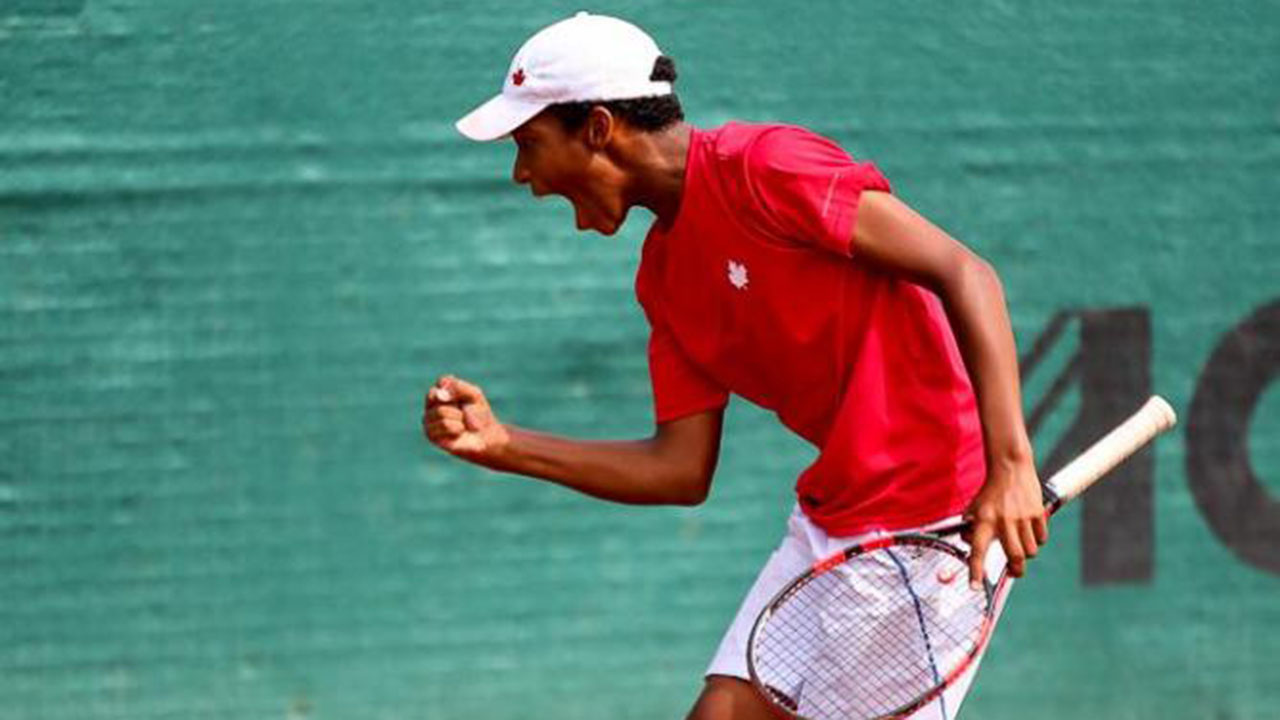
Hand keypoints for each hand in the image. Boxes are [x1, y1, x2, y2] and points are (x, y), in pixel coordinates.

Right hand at [422, 375, 510, 465]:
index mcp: (440, 392)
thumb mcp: (474, 394)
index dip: (455, 390)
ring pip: (440, 412)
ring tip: (461, 424)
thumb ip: (458, 386)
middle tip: (462, 412)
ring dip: (458, 418)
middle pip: (436, 395)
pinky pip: (444, 425)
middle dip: (455, 404)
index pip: (441, 382)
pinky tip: (459, 432)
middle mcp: (430, 405)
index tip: (465, 397)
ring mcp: (428, 420)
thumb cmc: (478, 414)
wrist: (485, 436)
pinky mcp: (430, 435)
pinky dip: (457, 428)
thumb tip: (441, 392)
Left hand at [963, 455, 1047, 587]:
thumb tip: (969, 548)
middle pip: (1016, 558)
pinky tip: (1030, 530)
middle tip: (1014, 572)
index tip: (975, 587)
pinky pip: (1041, 539)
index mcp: (983, 520)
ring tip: (1020, 542)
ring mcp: (1022, 517)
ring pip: (1030, 551)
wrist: (1010, 467)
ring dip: (1026, 553)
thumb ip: (970, 529)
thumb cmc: (990, 492)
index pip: (977, 550)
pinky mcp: (1037, 513)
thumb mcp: (973, 508)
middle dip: (1016, 570)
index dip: (976, 570)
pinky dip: (1037, 540)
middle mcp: (1003, 520)